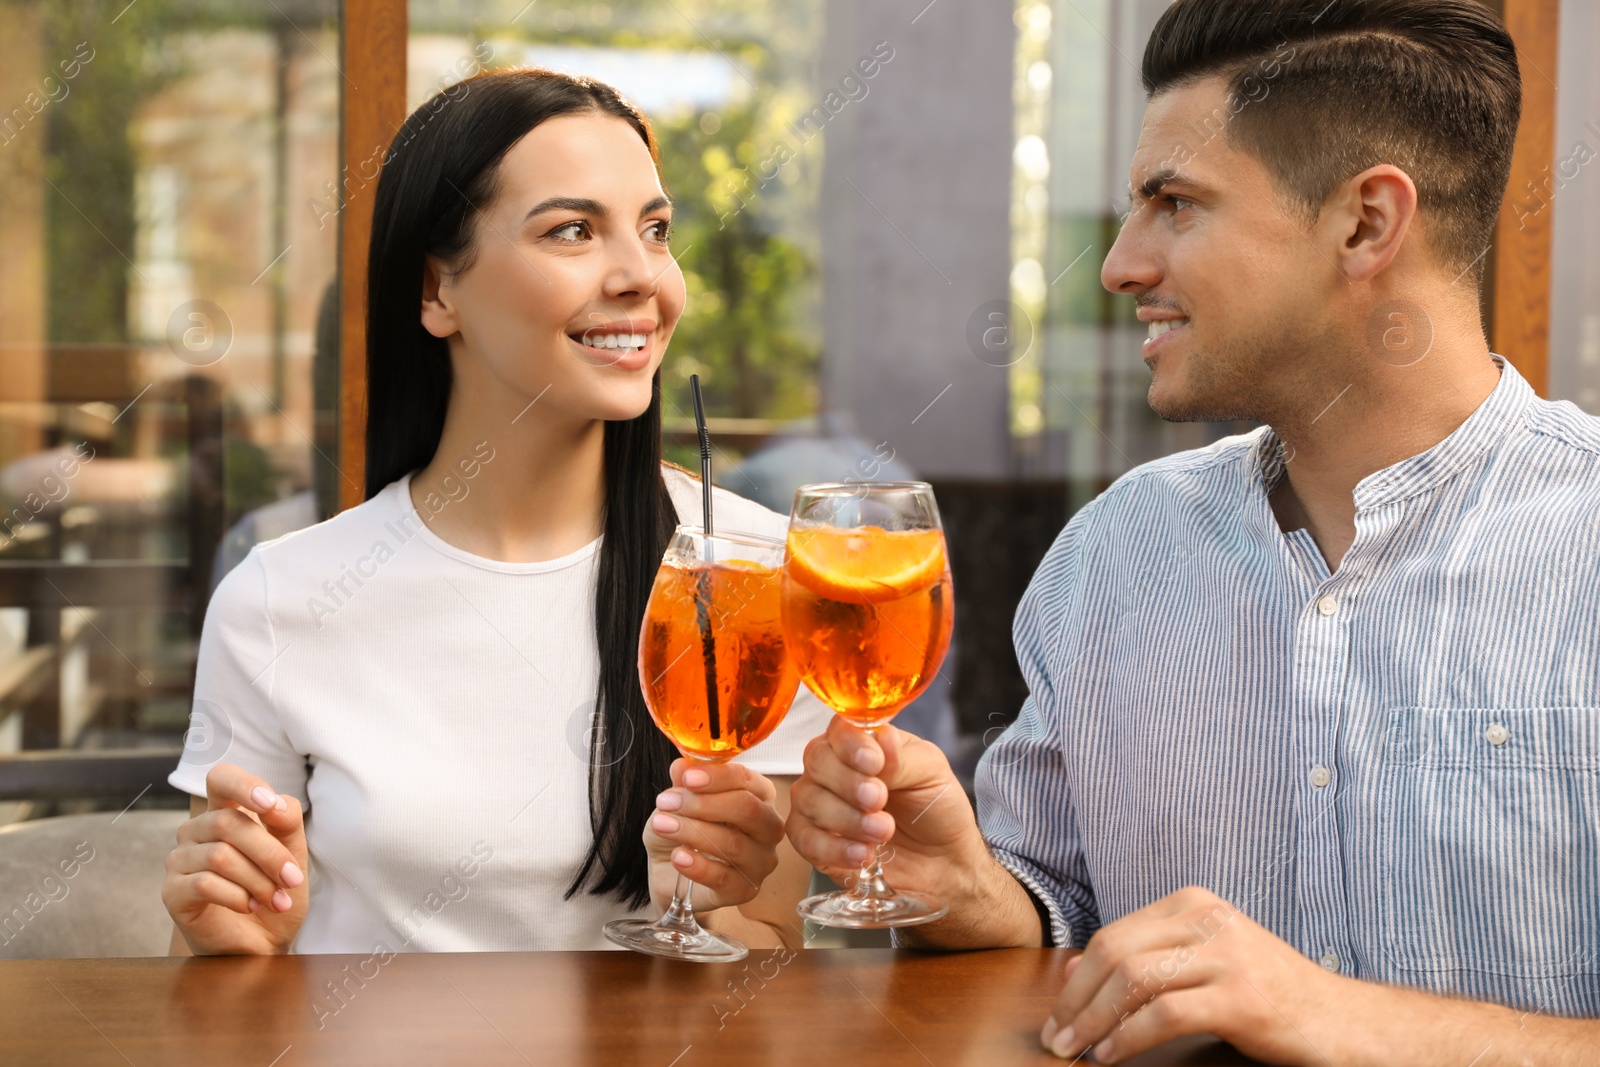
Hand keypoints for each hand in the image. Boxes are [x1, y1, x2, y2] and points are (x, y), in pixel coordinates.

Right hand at [162, 763, 309, 954]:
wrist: (266, 942)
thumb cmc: (276, 892)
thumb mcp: (293, 853)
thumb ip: (287, 823)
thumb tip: (275, 803)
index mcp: (224, 813)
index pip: (221, 779)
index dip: (243, 785)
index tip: (269, 805)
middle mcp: (196, 832)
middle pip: (229, 823)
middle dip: (269, 853)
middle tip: (292, 880)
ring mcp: (179, 861)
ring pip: (220, 855)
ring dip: (258, 880)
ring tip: (276, 899)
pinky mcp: (172, 893)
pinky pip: (205, 883)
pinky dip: (238, 896)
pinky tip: (250, 907)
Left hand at [644, 759, 784, 911]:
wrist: (670, 873)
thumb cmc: (683, 831)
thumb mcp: (678, 801)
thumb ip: (684, 784)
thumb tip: (682, 766)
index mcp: (760, 796)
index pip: (747, 780)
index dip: (717, 777)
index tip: (688, 778)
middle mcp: (768, 827)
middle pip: (747, 809)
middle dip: (703, 804)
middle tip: (667, 802)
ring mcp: (761, 861)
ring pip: (733, 844)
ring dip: (692, 832)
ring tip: (662, 825)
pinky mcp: (746, 890)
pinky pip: (724, 878)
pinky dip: (698, 866)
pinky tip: (678, 857)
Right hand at [786, 716, 986, 902]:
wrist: (944, 861)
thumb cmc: (936, 808)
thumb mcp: (931, 773)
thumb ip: (902, 758)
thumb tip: (881, 738)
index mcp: (862, 742)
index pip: (839, 729)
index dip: (851, 745)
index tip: (874, 763)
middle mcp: (834, 768)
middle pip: (817, 760)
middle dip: (847, 782)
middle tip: (879, 800)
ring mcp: (820, 805)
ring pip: (807, 799)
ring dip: (846, 818)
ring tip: (883, 831)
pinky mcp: (816, 843)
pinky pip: (804, 840)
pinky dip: (833, 848)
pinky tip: (862, 854)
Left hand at [1041, 886, 1344, 1064]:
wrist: (1340, 1020)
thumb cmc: (1265, 992)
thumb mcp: (1201, 961)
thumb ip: (1144, 956)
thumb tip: (1075, 963)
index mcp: (1194, 903)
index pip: (1114, 934)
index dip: (1077, 976)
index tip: (1058, 1012)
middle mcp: (1208, 919)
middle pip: (1116, 953)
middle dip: (1076, 999)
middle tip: (1055, 1038)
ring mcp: (1226, 956)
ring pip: (1133, 980)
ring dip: (1093, 1021)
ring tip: (1074, 1050)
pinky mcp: (1240, 998)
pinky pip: (1164, 1014)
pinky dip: (1128, 1038)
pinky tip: (1111, 1056)